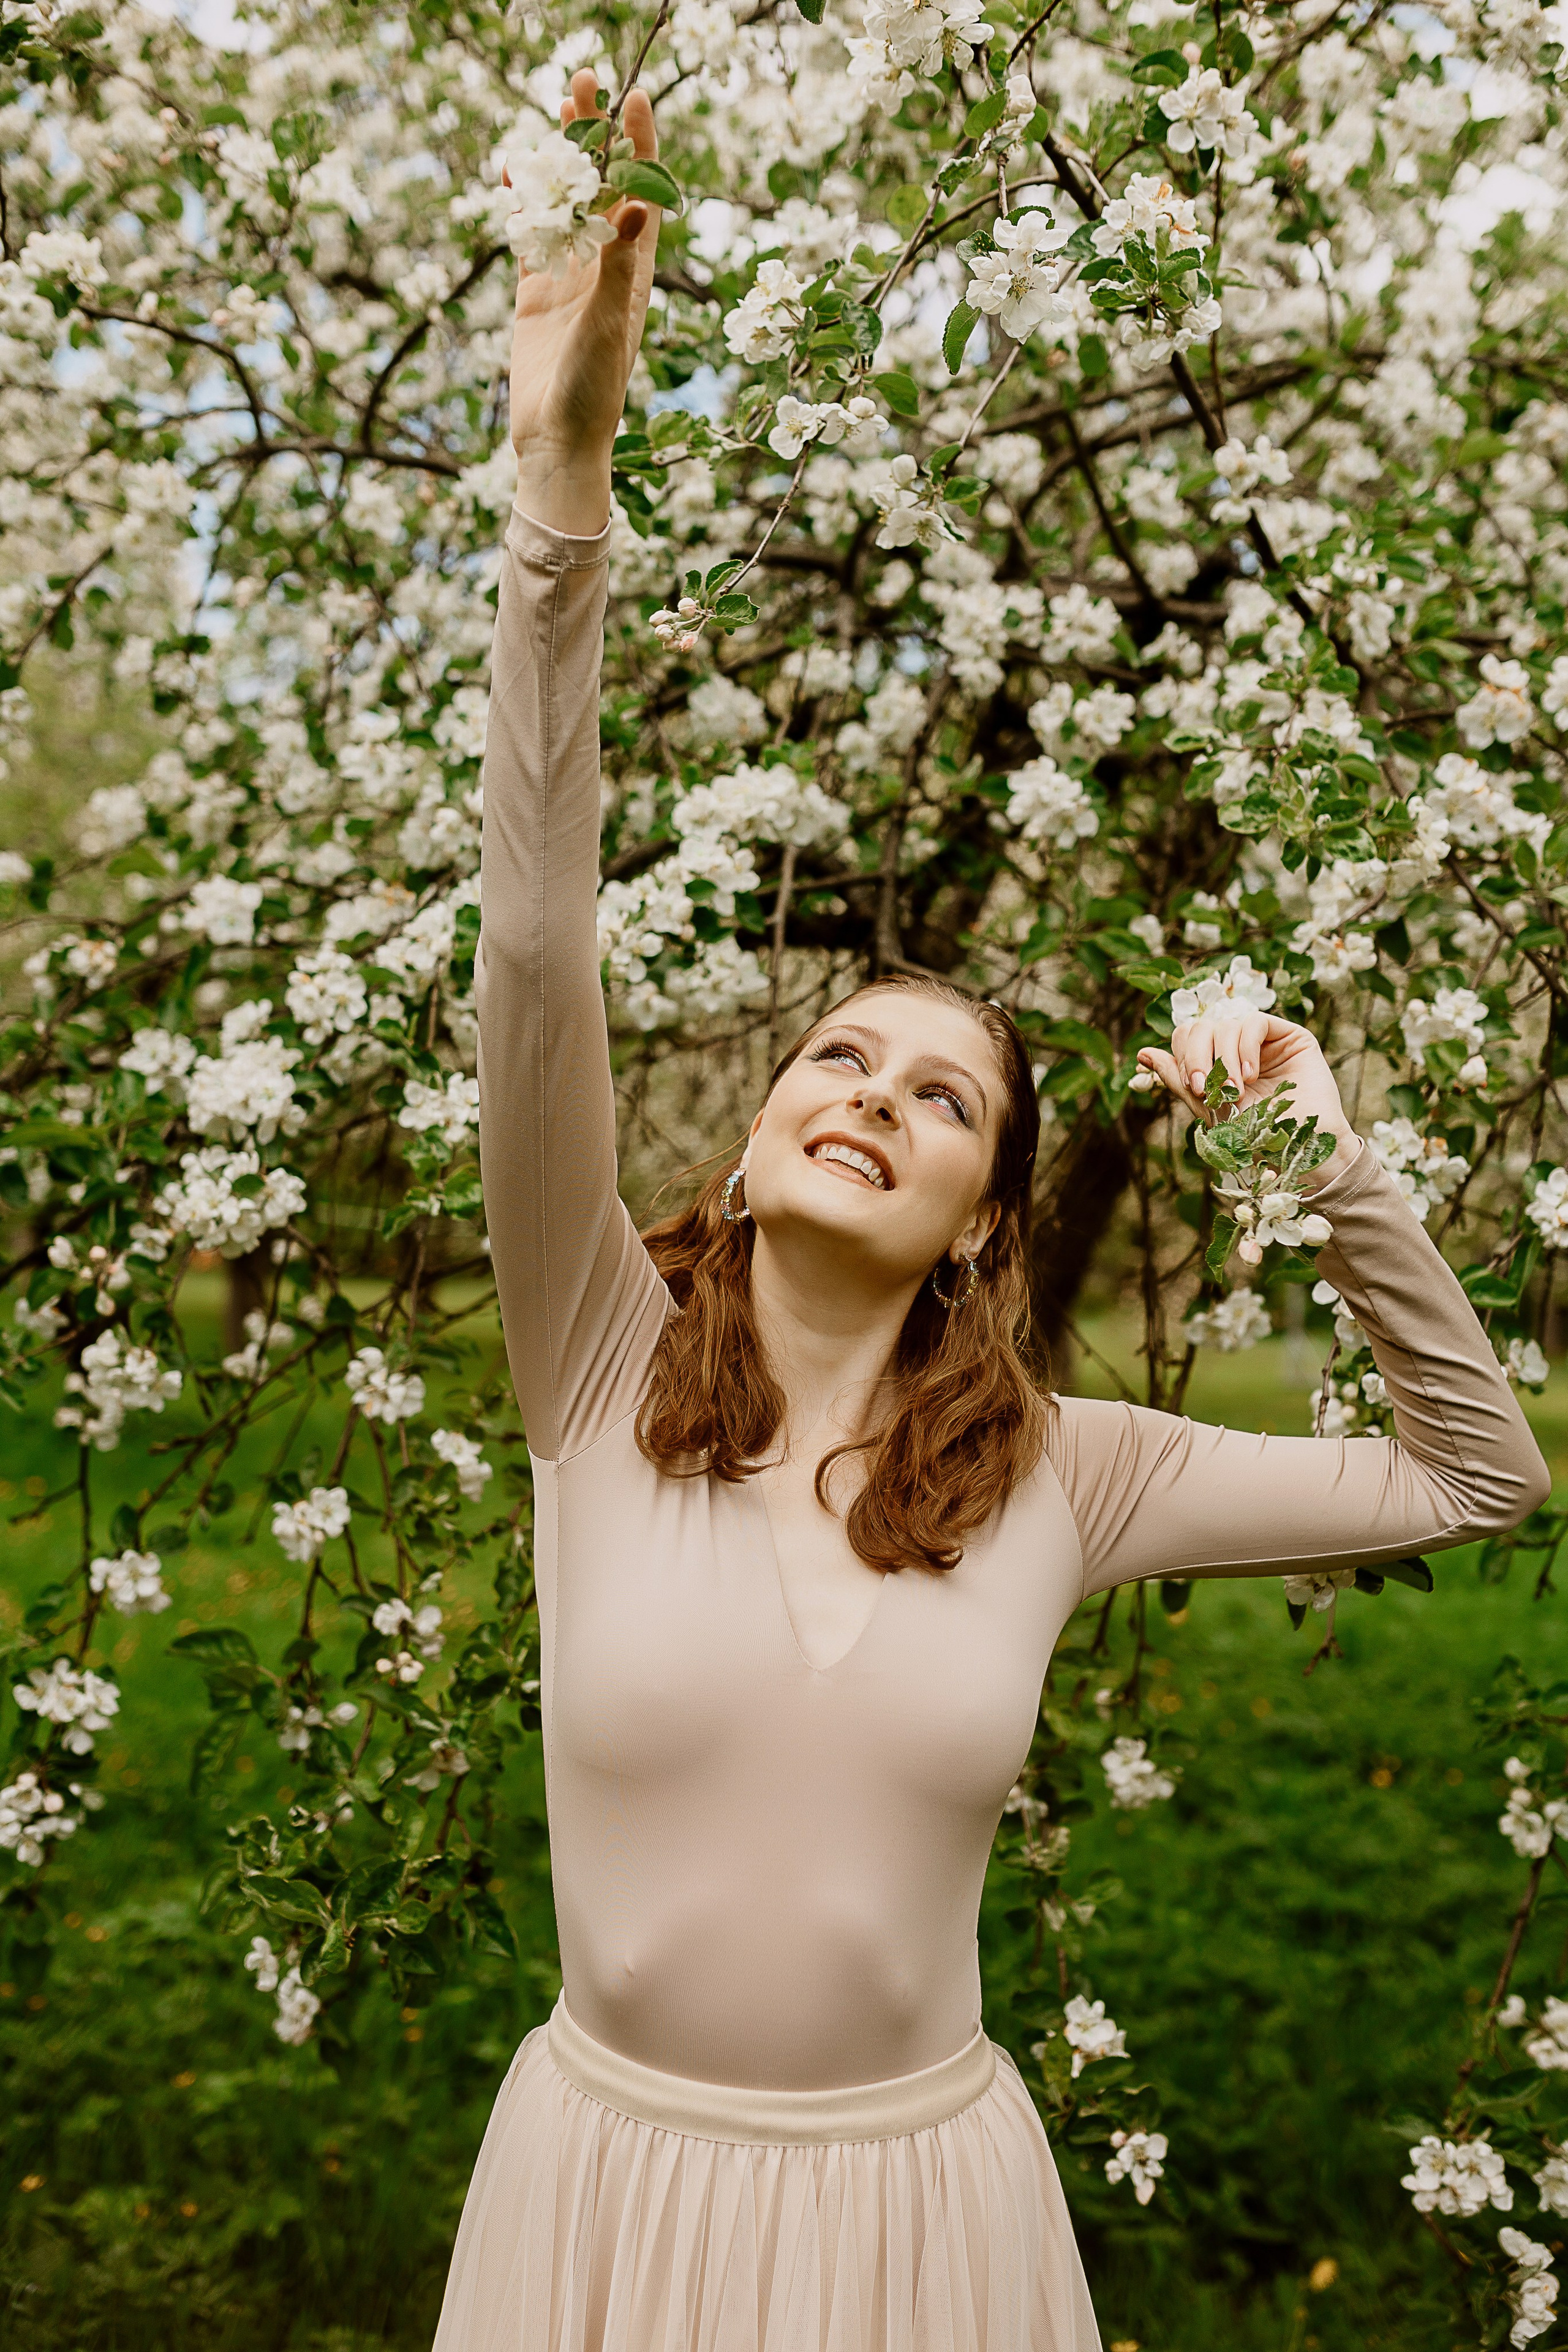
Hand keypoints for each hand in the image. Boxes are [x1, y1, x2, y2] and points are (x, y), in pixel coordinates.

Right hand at [507, 70, 661, 530]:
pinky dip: (522, 205)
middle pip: (601, 187)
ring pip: (564, 204)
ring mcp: (569, 279)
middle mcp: (606, 270)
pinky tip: (511, 171)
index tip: (633, 97)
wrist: (556, 444)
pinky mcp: (535, 295)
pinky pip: (529, 237)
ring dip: (559, 160)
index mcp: (635, 274)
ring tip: (553, 111)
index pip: (642, 194)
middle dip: (594, 136)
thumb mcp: (610, 325)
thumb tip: (639, 204)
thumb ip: (620, 267)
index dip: (640, 146)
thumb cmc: (594, 392)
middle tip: (582, 82)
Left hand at [1136, 1011, 1360, 1188]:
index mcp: (1216, 1063)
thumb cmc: (1255, 1136)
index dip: (1184, 1056)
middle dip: (1197, 1055)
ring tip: (1237, 1090)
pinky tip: (1252, 1075)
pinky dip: (1246, 1047)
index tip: (1195, 1088)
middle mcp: (1237, 1048)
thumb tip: (1142, 1053)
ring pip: (1225, 1024)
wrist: (1297, 1148)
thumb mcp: (1208, 1108)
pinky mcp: (1289, 1036)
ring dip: (1225, 1060)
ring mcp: (1263, 1041)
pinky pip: (1254, 1022)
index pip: (1186, 1037)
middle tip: (1206, 1087)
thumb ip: (1178, 1079)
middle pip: (1201, 1026)